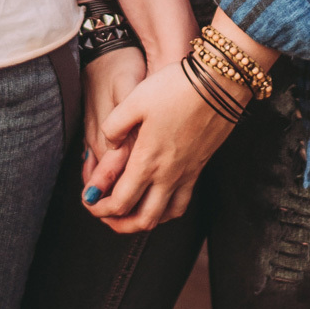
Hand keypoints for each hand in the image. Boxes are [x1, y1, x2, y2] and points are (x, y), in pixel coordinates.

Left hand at [85, 58, 240, 234]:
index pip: (121, 202)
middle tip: (105, 216)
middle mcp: (168, 174)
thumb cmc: (175, 88)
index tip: (89, 202)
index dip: (100, 209)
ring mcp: (186, 173)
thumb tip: (109, 145)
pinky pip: (183, 202)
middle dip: (120, 224)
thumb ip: (114, 126)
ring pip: (165, 216)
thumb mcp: (135, 99)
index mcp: (147, 160)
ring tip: (130, 213)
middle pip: (143, 219)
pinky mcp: (199, 167)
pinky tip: (160, 200)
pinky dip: (167, 211)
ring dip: (144, 221)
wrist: (220, 83)